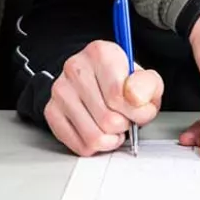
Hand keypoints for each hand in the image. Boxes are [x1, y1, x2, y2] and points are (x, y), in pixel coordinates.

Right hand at [44, 40, 163, 156]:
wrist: (95, 77)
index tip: (142, 111)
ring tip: (115, 126)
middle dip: (124, 126)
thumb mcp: (145, 77)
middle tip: (127, 118)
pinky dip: (95, 146)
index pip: (118, 96)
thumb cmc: (122, 79)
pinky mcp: (51, 111)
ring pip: (93, 136)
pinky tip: (101, 132)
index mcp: (100, 53)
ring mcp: (60, 90)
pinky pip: (78, 145)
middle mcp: (75, 68)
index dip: (137, 112)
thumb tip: (137, 99)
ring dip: (111, 138)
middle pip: (107, 119)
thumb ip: (148, 86)